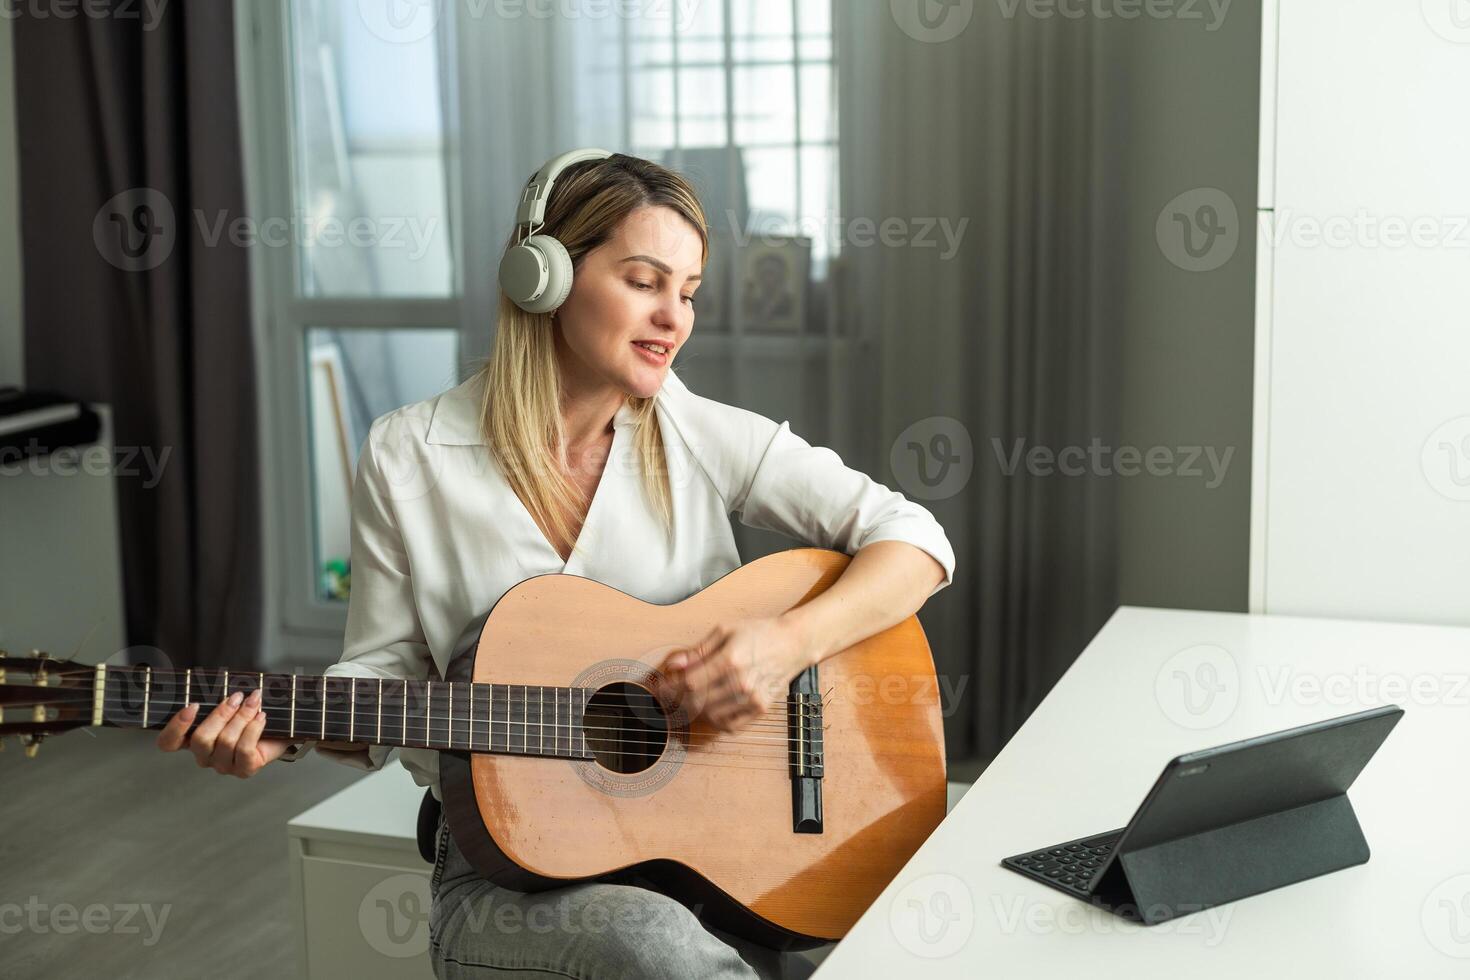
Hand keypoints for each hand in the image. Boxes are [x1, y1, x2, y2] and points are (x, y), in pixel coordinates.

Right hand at [155, 689, 292, 777]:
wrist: (280, 732)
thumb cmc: (249, 715)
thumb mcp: (230, 703)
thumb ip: (217, 696)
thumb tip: (218, 682)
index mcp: (192, 740)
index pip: (168, 742)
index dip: (175, 726)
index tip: (192, 705)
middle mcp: (204, 756)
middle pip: (201, 738)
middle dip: (221, 713)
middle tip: (237, 696)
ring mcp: (223, 765)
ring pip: (225, 741)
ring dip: (242, 716)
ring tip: (254, 701)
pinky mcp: (244, 769)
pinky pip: (244, 749)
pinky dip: (253, 728)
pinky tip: (261, 717)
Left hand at [656, 617, 812, 731]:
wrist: (793, 644)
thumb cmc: (759, 633)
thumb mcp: (726, 631)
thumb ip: (698, 650)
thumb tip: (674, 664)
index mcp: (731, 659)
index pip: (691, 682)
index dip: (672, 687)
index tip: (662, 685)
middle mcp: (741, 682)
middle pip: (698, 701)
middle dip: (678, 700)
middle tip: (670, 695)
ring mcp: (752, 698)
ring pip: (710, 715)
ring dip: (694, 710)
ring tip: (690, 699)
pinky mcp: (760, 709)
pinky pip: (729, 725)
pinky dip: (714, 720)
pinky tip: (710, 708)